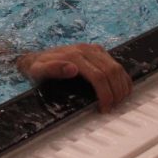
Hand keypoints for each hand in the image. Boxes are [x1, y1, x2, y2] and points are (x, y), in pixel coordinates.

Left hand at [16, 43, 132, 112]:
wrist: (35, 58)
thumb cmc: (37, 68)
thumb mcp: (38, 71)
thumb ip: (52, 69)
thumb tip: (73, 69)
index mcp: (73, 56)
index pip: (98, 76)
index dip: (105, 94)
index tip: (104, 108)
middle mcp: (85, 50)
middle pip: (111, 72)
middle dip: (116, 93)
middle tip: (113, 107)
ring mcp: (92, 49)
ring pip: (116, 67)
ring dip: (122, 86)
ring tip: (117, 102)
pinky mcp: (97, 50)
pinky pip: (116, 64)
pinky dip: (122, 78)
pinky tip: (121, 90)